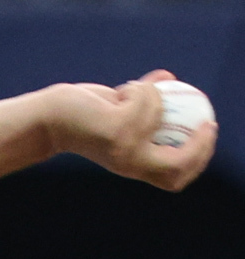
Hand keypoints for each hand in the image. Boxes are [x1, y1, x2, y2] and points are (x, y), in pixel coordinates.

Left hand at [43, 70, 216, 191]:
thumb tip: (172, 81)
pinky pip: (145, 97)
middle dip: (200, 145)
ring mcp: (125, 147)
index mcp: (135, 166)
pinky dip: (138, 86)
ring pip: (161, 112)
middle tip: (205, 120)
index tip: (207, 130)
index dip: (199, 158)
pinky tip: (120, 91)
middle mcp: (131, 163)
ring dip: (152, 93)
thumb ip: (146, 104)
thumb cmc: (87, 116)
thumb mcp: (123, 114)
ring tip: (130, 92)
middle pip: (180, 166)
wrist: (52, 120)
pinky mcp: (117, 128)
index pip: (175, 178)